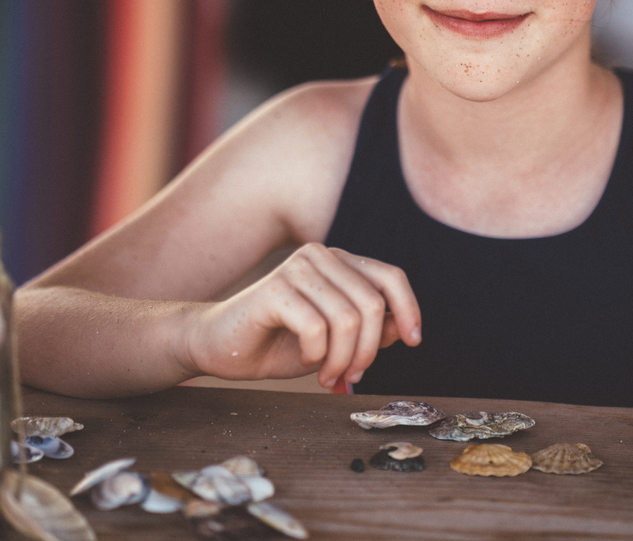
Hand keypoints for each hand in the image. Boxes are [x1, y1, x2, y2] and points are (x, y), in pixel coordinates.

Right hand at [182, 244, 420, 388]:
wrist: (218, 346)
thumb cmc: (278, 343)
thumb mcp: (336, 340)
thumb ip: (369, 330)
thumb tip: (404, 328)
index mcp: (340, 262)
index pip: (391, 276)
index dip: (409, 308)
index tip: (414, 341)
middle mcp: (321, 256)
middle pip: (372, 303)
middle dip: (369, 349)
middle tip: (352, 376)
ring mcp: (297, 269)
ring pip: (348, 319)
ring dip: (343, 358)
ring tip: (329, 376)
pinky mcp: (274, 290)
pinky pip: (317, 327)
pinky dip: (317, 355)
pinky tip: (306, 360)